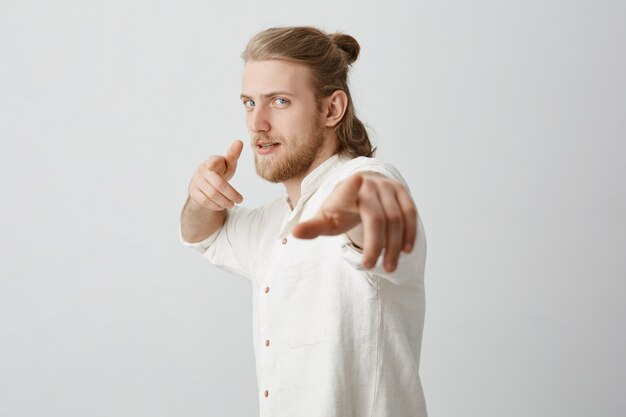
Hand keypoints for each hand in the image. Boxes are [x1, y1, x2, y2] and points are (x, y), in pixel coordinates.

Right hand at [188, 139, 243, 210]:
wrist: (204, 184)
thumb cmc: (220, 172)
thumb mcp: (228, 164)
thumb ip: (233, 155)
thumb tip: (240, 141)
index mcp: (212, 161)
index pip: (213, 163)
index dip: (213, 164)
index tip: (211, 166)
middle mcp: (202, 170)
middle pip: (218, 184)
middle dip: (231, 194)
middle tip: (240, 200)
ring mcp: (196, 181)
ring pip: (212, 195)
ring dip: (225, 202)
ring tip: (232, 204)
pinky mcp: (193, 192)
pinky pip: (205, 201)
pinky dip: (216, 205)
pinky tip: (222, 206)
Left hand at [292, 172, 417, 272]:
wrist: (361, 189)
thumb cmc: (340, 209)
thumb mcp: (326, 219)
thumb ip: (312, 228)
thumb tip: (294, 234)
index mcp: (346, 190)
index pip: (348, 189)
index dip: (351, 185)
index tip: (356, 180)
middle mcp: (369, 185)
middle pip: (377, 218)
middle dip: (375, 245)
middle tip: (370, 266)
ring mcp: (387, 187)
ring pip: (396, 219)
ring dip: (394, 246)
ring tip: (389, 267)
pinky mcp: (401, 191)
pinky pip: (410, 214)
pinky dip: (409, 233)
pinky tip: (406, 251)